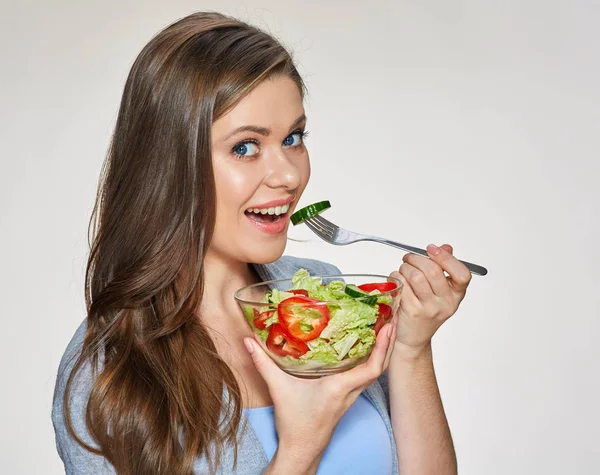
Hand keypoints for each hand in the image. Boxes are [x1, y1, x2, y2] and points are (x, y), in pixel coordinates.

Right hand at [243, 319, 396, 468]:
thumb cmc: (295, 423)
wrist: (301, 450)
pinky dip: (370, 359)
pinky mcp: (347, 398)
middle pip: (380, 366)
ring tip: (383, 327)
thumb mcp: (279, 389)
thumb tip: (249, 341)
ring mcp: (351, 396)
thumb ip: (264, 363)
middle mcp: (350, 391)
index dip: (383, 348)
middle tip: (392, 319)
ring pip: (374, 371)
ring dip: (382, 350)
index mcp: (340, 387)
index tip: (388, 327)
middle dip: (389, 343)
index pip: (371, 368)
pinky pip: (365, 376)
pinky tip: (364, 347)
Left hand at [390, 244, 471, 356]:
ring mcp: (429, 308)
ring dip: (405, 268)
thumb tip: (445, 247)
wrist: (414, 337)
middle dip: (416, 259)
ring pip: (415, 276)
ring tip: (403, 270)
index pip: (462, 274)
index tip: (432, 249)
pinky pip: (402, 285)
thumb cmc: (426, 310)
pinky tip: (397, 280)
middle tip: (409, 258)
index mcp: (456, 294)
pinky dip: (396, 277)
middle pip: (433, 271)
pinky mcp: (412, 311)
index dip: (447, 258)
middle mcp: (446, 303)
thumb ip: (443, 268)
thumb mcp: (440, 290)